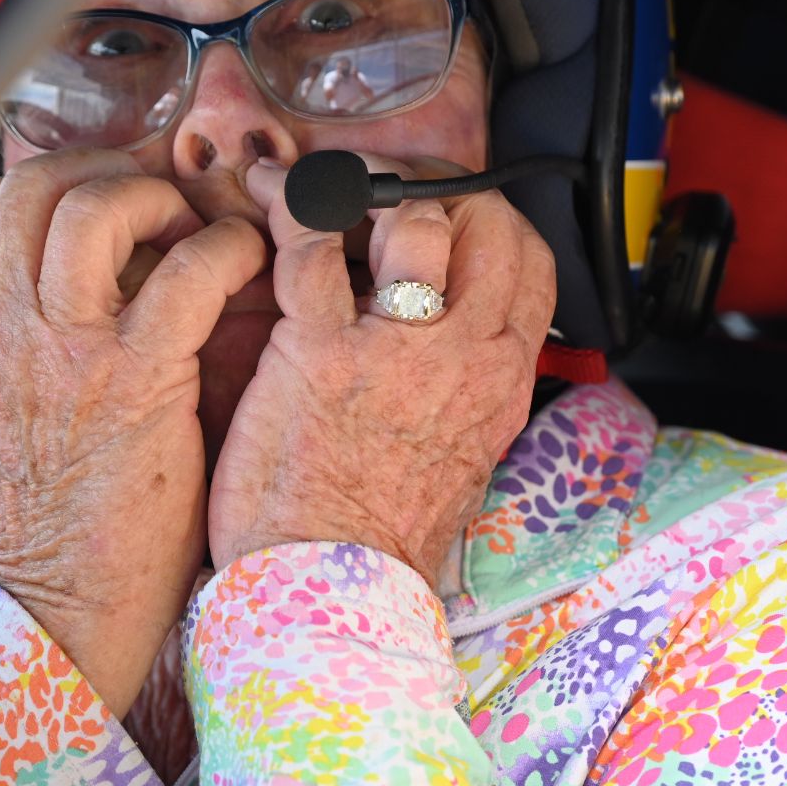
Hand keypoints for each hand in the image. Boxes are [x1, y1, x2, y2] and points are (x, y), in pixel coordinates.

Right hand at [0, 149, 264, 714]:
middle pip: (33, 187)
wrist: (71, 599)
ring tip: (194, 232)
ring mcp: (66, 351)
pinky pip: (185, 272)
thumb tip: (76, 271)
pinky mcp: (135, 380)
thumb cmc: (64, 507)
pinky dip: (226, 249)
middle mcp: (5, 330)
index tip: (104, 200)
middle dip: (105, 173)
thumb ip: (28, 335)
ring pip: (95, 209)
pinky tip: (243, 265)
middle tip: (157, 203)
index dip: (54, 181)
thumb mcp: (12, 406)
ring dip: (159, 201)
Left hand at [208, 155, 554, 587]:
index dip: (483, 216)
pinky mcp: (318, 353)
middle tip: (370, 191)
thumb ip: (462, 392)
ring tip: (310, 191)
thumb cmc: (375, 539)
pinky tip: (260, 198)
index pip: (527, 259)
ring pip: (408, 217)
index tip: (438, 212)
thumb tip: (452, 346)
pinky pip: (309, 244)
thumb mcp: (458, 461)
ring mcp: (395, 350)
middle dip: (425, 186)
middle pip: (480, 220)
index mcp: (500, 381)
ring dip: (356, 190)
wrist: (329, 599)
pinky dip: (282, 205)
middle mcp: (464, 356)